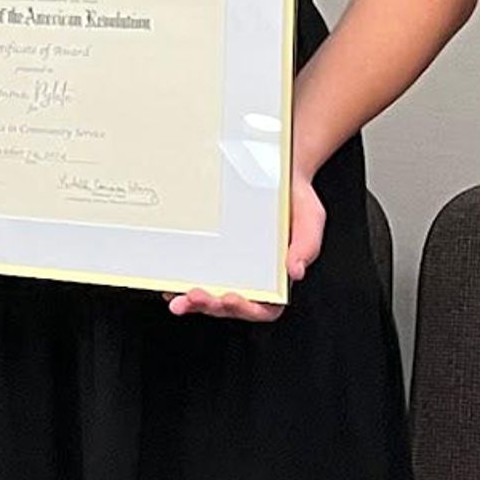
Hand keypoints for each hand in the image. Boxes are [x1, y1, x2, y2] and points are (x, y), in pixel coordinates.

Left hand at [170, 177, 324, 321]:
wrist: (274, 171)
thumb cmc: (295, 201)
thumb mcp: (310, 219)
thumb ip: (306, 246)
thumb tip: (295, 271)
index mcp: (277, 278)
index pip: (264, 307)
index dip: (246, 309)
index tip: (231, 298)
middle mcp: (251, 278)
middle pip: (230, 305)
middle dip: (211, 305)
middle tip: (195, 296)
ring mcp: (228, 268)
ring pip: (209, 296)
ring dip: (193, 301)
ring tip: (179, 297)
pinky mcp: (209, 254)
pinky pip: (194, 274)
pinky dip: (180, 283)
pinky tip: (169, 282)